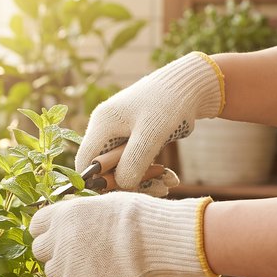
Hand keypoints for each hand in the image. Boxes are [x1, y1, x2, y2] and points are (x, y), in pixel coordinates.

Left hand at [29, 192, 218, 276]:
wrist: (156, 239)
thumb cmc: (140, 218)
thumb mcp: (106, 204)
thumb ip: (82, 214)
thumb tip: (75, 222)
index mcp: (63, 213)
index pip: (37, 225)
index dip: (49, 232)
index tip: (61, 237)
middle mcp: (57, 237)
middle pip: (40, 250)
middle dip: (56, 253)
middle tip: (79, 256)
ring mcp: (63, 263)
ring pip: (53, 273)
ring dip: (68, 273)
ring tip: (95, 269)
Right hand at [76, 52, 223, 191]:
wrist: (191, 84)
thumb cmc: (170, 103)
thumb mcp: (152, 134)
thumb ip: (133, 161)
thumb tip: (120, 185)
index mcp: (102, 124)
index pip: (85, 161)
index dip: (96, 181)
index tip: (120, 192)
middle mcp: (106, 129)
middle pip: (104, 167)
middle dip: (127, 182)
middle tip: (156, 188)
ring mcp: (119, 133)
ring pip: (122, 166)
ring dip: (143, 178)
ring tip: (168, 183)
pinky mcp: (133, 137)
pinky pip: (135, 161)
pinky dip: (150, 170)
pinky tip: (169, 177)